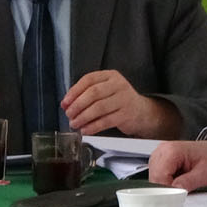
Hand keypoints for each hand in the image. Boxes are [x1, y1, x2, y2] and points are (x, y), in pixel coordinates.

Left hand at [63, 70, 182, 137]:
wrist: (141, 112)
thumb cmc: (117, 101)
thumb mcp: (105, 91)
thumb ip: (86, 94)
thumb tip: (66, 104)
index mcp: (111, 76)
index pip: (89, 79)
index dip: (74, 91)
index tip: (65, 102)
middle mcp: (119, 85)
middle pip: (93, 93)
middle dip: (77, 105)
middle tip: (69, 114)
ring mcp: (124, 99)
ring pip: (99, 108)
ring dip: (83, 117)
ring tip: (75, 124)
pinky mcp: (127, 114)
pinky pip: (106, 121)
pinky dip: (93, 127)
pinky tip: (85, 130)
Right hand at [147, 138, 206, 190]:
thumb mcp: (205, 174)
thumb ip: (188, 182)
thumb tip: (174, 191)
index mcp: (172, 150)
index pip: (159, 176)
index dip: (167, 190)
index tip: (177, 196)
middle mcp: (162, 150)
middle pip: (154, 178)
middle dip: (166, 188)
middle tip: (181, 190)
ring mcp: (159, 154)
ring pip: (153, 178)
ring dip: (165, 185)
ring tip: (181, 183)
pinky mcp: (159, 160)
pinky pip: (156, 176)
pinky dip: (165, 182)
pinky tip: (177, 180)